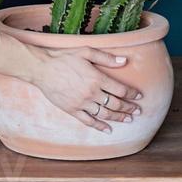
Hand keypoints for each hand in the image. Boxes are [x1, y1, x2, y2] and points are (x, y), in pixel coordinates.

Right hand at [27, 46, 142, 133]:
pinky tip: (108, 130)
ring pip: (105, 114)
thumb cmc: (63, 57)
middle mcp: (92, 93)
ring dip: (118, 118)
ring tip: (128, 120)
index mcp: (97, 78)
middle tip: (138, 111)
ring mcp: (82, 103)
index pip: (121, 90)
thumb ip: (106, 58)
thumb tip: (125, 61)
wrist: (41, 68)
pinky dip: (100, 126)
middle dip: (129, 108)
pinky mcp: (72, 110)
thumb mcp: (86, 51)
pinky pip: (89, 121)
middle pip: (115, 104)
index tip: (140, 96)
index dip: (132, 94)